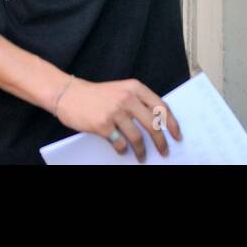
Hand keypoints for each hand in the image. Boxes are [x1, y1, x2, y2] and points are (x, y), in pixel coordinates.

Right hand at [53, 77, 181, 161]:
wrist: (68, 94)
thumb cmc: (97, 94)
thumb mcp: (121, 90)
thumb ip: (138, 102)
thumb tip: (158, 124)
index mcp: (134, 88)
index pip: (161, 107)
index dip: (172, 124)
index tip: (177, 136)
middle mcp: (127, 98)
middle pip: (153, 125)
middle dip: (161, 142)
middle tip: (164, 152)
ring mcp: (114, 111)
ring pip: (137, 138)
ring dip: (142, 151)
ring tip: (142, 158)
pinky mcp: (103, 125)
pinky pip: (120, 143)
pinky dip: (123, 150)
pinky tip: (122, 150)